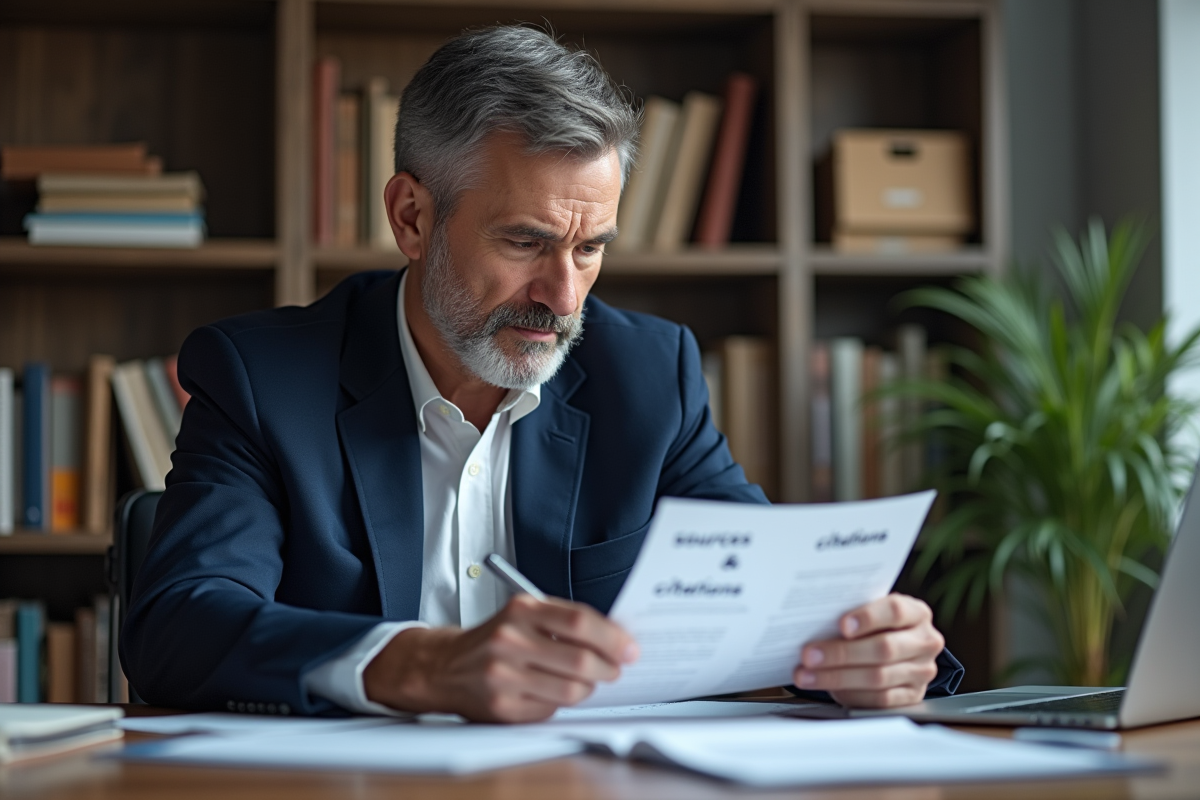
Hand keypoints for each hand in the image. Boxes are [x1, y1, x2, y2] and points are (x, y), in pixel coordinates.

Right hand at [362, 595, 638, 721]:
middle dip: (608, 667)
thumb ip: (565, 619)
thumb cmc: (494, 637)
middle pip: (581, 660)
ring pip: (571, 690)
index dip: (613, 638)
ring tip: (585, 680)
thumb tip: (616, 635)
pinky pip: (552, 708)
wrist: (444, 665)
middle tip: (615, 668)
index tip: (629, 648)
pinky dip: (561, 701)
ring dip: (588, 688)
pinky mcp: (503, 706)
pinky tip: (553, 690)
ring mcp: (504, 676)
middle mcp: (510, 641)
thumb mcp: (524, 613)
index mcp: (521, 610)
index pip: (580, 623)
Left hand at [793, 593, 943, 708]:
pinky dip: (850, 694)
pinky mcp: (912, 696)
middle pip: (884, 648)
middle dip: (841, 653)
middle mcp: (925, 641)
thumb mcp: (870, 612)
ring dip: (837, 677)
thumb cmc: (876, 626)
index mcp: (916, 613)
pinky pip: (879, 700)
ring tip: (807, 675)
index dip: (868, 618)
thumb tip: (814, 622)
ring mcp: (922, 671)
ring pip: (878, 677)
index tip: (841, 625)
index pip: (896, 611)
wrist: (898, 648)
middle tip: (809, 655)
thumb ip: (853, 615)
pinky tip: (827, 689)